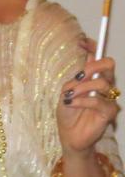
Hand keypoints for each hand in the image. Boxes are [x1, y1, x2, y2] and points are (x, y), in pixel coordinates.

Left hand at [57, 37, 117, 156]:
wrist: (69, 135)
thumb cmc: (68, 113)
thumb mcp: (66, 92)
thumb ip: (75, 79)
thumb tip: (83, 65)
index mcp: (91, 78)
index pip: (97, 58)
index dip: (93, 47)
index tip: (81, 42)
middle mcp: (103, 85)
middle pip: (108, 65)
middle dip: (93, 65)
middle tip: (80, 75)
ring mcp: (108, 98)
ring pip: (103, 82)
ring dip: (83, 87)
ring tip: (70, 95)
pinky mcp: (109, 112)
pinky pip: (99, 100)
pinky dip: (82, 100)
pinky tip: (71, 104)